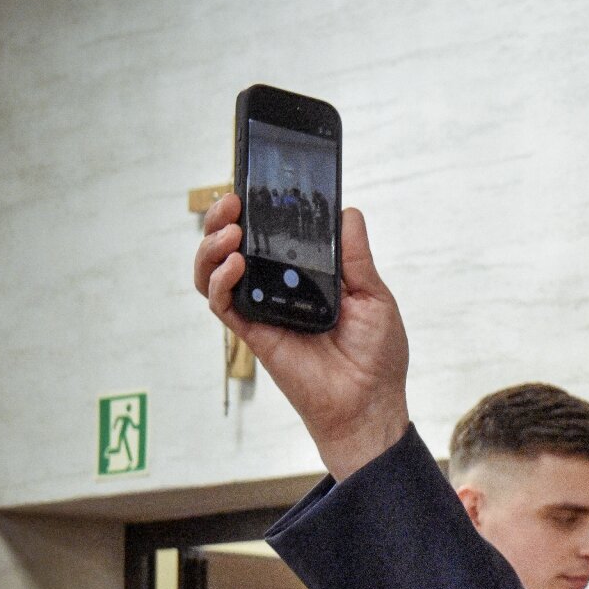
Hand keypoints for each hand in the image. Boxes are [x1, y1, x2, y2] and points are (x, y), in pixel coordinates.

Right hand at [194, 193, 410, 478]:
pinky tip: (235, 263)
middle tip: (232, 201)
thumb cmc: (376, 354)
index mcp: (307, 275)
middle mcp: (278, 288)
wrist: (370, 403)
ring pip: (216, 272)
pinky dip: (220, 281)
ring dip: (212, 246)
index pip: (272, 234)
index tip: (257, 184)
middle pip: (234, 247)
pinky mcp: (253, 333)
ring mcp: (263, 309)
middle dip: (224, 219)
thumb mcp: (374, 296)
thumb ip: (354, 257)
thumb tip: (347, 212)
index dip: (259, 209)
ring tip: (231, 230)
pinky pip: (222, 303)